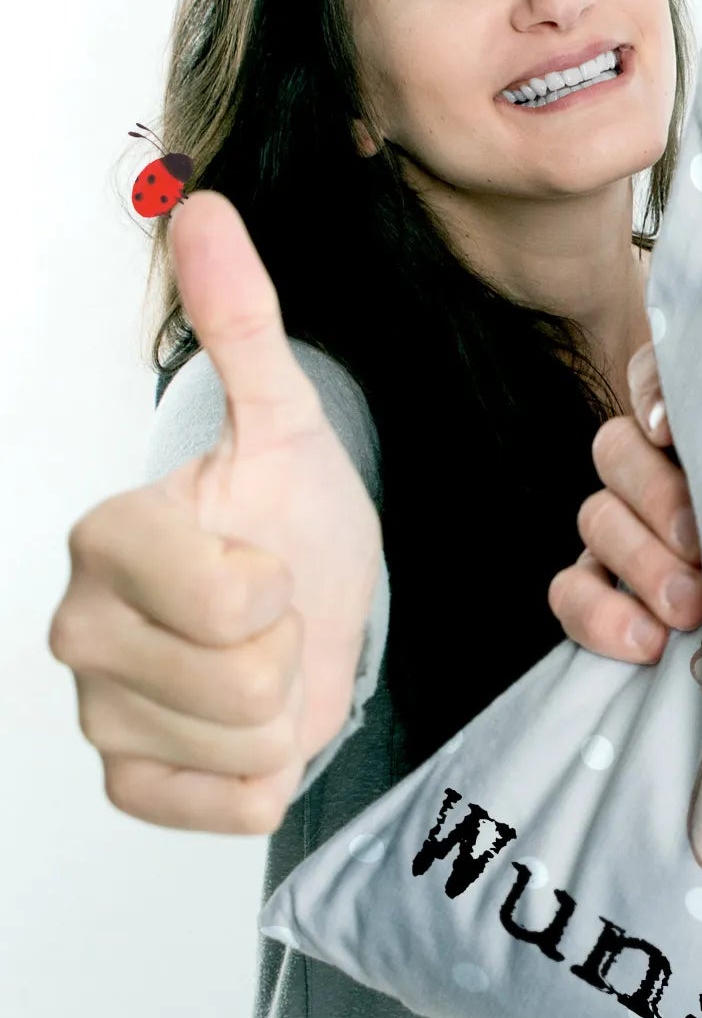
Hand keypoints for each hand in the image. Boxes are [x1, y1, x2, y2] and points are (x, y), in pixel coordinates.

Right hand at [48, 192, 381, 832]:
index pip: (229, 602)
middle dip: (290, 652)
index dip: (281, 590)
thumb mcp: (287, 423)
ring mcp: (100, 708)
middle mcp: (79, 626)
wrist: (306, 602)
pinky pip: (226, 808)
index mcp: (111, 537)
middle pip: (242, 684)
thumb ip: (245, 325)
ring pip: (244, 747)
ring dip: (286, 711)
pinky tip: (252, 728)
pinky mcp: (130, 777)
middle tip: (275, 618)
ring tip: (266, 663)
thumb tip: (206, 210)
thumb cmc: (293, 519)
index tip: (270, 561)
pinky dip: (263, 777)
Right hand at [548, 335, 701, 660]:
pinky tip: (649, 643)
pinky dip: (598, 616)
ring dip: (640, 563)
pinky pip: (571, 593)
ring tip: (690, 609)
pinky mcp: (605, 591)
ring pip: (595, 518)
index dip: (654, 398)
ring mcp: (623, 530)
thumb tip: (666, 421)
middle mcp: (653, 467)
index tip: (670, 434)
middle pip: (617, 450)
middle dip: (658, 500)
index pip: (654, 379)